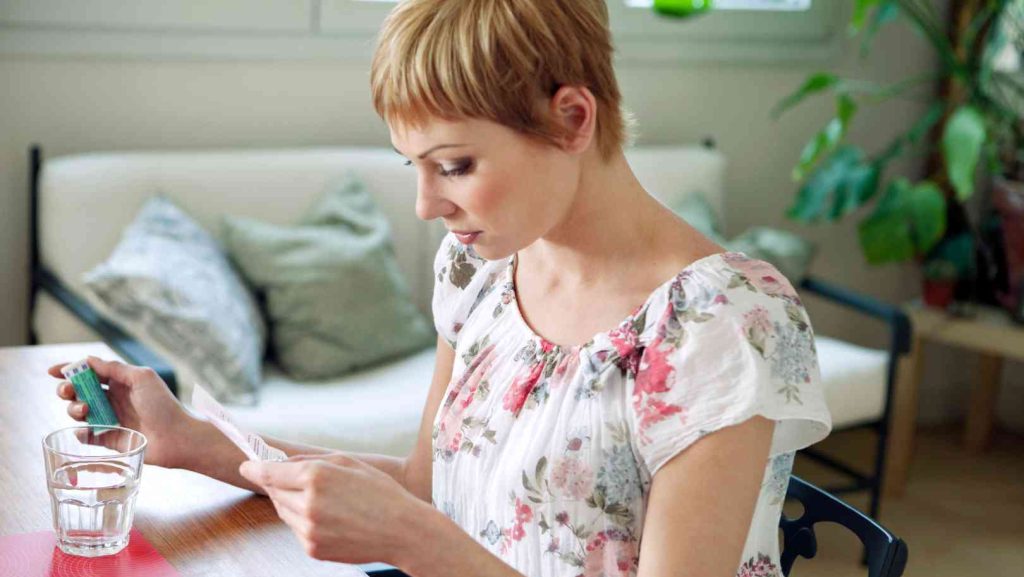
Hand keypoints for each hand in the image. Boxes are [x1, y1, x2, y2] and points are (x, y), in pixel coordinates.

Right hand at [49, 356, 193, 468]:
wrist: (177, 437)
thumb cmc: (163, 405)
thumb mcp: (142, 378)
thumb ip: (115, 369)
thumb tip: (89, 360)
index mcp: (122, 382)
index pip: (90, 373)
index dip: (70, 370)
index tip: (53, 372)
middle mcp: (114, 399)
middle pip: (80, 392)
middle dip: (67, 389)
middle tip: (68, 391)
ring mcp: (111, 419)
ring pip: (80, 412)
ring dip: (74, 409)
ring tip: (85, 410)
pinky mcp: (110, 439)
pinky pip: (87, 436)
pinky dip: (80, 434)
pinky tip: (84, 431)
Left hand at [239, 454, 432, 565]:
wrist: (402, 530)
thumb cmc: (380, 492)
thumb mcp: (347, 462)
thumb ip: (310, 460)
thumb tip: (281, 464)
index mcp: (316, 476)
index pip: (269, 473)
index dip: (254, 468)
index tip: (246, 466)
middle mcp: (307, 504)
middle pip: (274, 492)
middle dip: (278, 484)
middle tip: (293, 480)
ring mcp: (308, 529)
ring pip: (283, 512)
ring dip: (291, 503)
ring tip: (322, 500)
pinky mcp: (312, 548)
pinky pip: (297, 530)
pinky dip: (304, 521)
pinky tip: (330, 517)